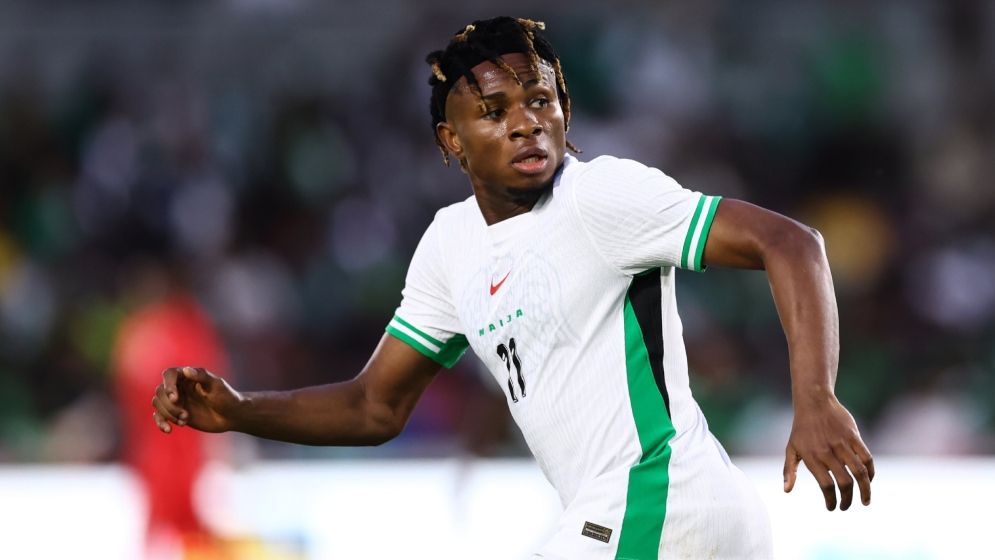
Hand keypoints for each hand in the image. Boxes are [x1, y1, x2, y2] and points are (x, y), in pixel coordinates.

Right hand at [152, 366, 240, 433]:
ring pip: (158, 403)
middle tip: (185, 415)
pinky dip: (160, 422)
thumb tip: (186, 370)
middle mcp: (180, 386)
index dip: (168, 385)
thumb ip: (202, 376)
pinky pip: (159, 416)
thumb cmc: (227, 397)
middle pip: (160, 391)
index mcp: (188, 375)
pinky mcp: (175, 413)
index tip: (175, 398)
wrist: (232, 416)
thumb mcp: (217, 385)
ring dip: (168, 414)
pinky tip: (168, 430)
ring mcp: (177, 400)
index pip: (169, 374)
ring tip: (184, 421)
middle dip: (170, 405)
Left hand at [783, 395, 873, 510]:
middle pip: (844, 482)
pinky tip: (868, 480)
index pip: (826, 485)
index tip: (833, 508)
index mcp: (812, 457)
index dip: (831, 500)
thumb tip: (786, 491)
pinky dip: (870, 472)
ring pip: (859, 472)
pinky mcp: (854, 436)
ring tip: (865, 501)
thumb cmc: (801, 429)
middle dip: (847, 499)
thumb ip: (789, 470)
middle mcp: (828, 452)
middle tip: (846, 507)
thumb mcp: (791, 448)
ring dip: (865, 490)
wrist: (814, 401)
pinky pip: (867, 457)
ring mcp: (842, 443)